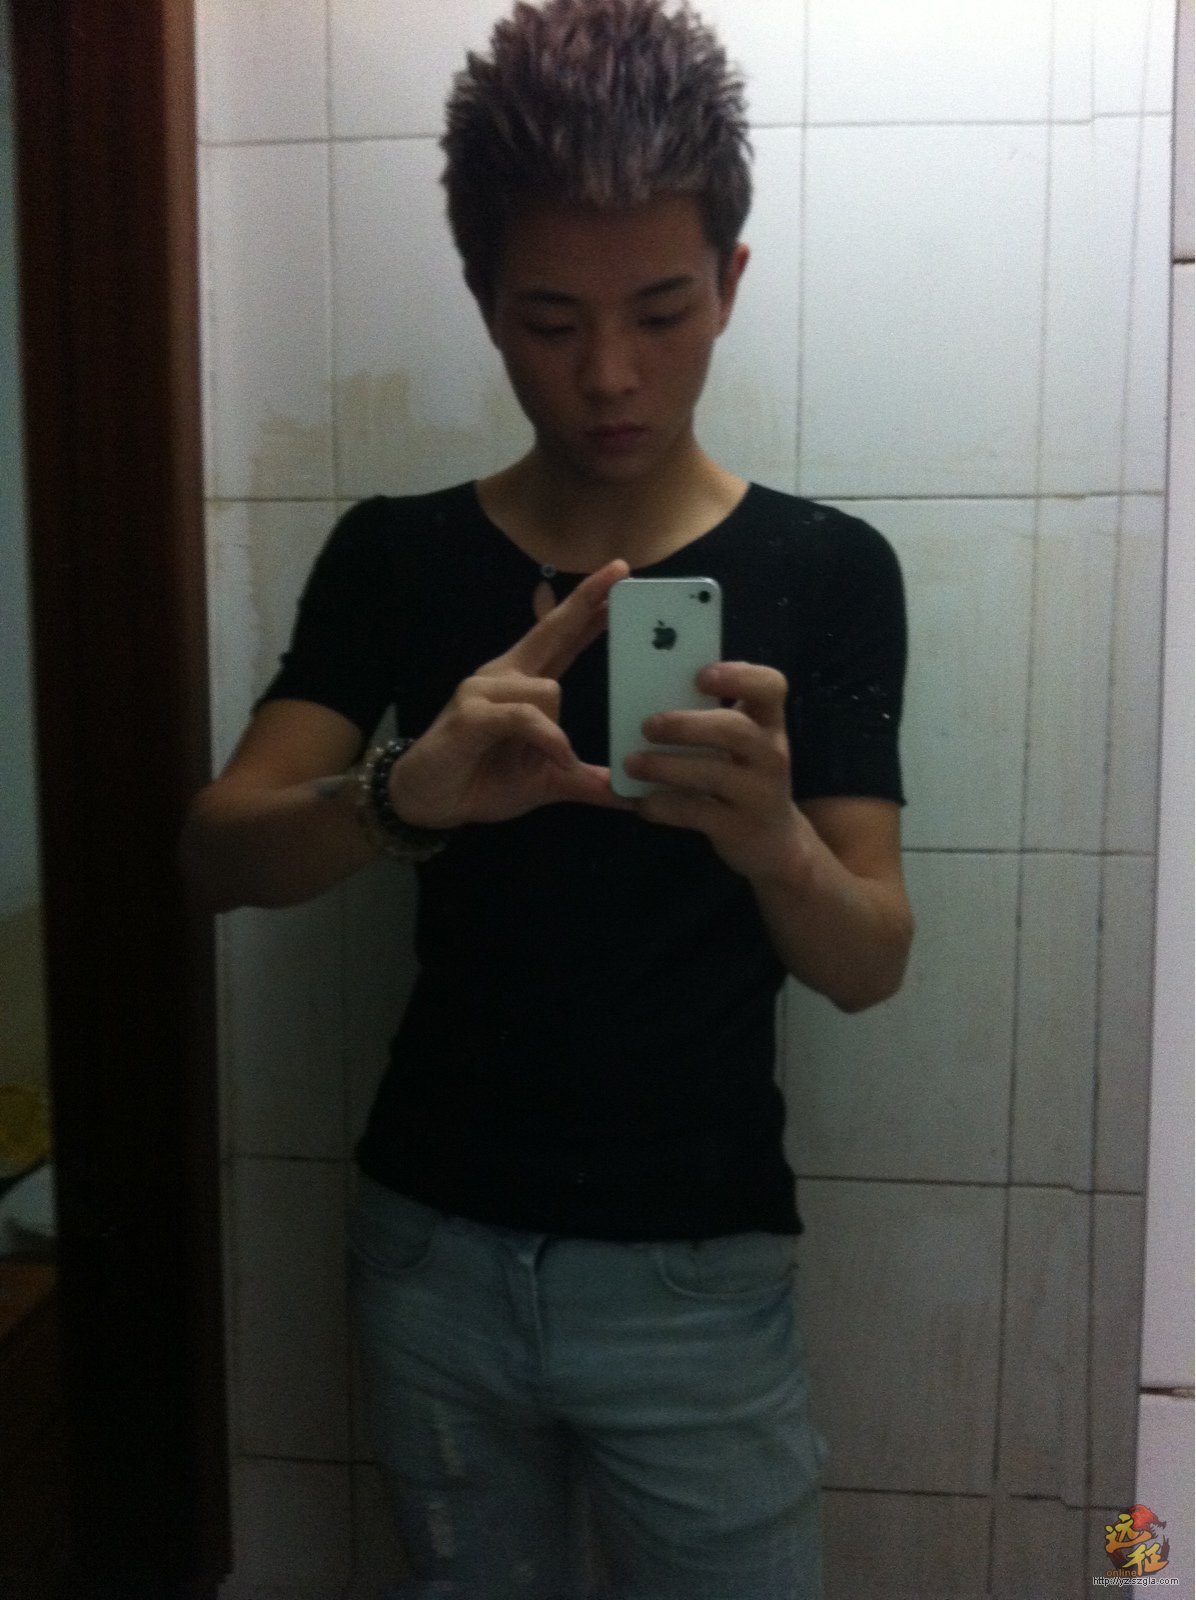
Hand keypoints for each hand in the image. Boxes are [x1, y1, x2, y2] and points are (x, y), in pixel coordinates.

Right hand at [388, 559, 634, 828]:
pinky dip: (546, 740)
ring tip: (544, 762)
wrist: (429, 801)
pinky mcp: (472, 712)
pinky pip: (526, 716)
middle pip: (552, 631)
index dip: (587, 610)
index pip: (562, 639)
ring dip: (557, 734)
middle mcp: (504, 676)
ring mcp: (485, 689)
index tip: (617, 577)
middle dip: (586, 601)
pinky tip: (553, 759)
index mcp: (523, 684)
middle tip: (621, 568)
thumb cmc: (482, 782)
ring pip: (549, 691)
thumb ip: (583, 780)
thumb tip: (624, 795)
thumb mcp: (545, 783)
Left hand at [624, 662, 811, 883]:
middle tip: (648, 726)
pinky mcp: (739, 827)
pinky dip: (664, 805)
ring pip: (714, 773)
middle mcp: (770, 754)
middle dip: (687, 726)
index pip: (770, 687)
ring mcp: (759, 793)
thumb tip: (636, 703)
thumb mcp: (736, 746)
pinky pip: (697, 812)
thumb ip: (701, 722)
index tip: (700, 676)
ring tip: (632, 763)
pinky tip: (643, 803)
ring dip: (666, 766)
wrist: (774, 843)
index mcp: (767, 723)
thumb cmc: (742, 778)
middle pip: (735, 730)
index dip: (740, 676)